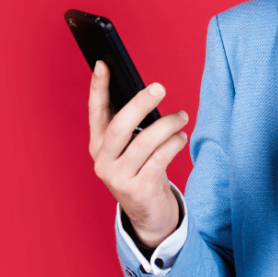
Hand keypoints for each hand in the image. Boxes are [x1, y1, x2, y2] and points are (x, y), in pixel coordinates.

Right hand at [88, 60, 188, 247]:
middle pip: (119, 126)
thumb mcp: (131, 148)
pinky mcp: (138, 189)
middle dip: (140, 104)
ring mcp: (118, 178)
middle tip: (159, 87)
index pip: (95, 112)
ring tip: (182, 117)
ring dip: (167, 125)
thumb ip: (132, 126)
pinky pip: (159, 159)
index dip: (98, 88)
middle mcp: (103, 161)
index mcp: (98, 145)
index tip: (103, 64)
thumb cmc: (142, 170)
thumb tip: (148, 93)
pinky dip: (173, 144)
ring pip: (143, 143)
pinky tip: (181, 138)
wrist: (148, 212)